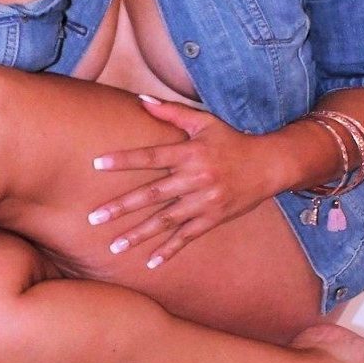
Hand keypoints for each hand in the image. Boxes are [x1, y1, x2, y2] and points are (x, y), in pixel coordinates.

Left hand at [87, 97, 276, 268]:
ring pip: (166, 221)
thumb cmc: (231, 140)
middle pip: (152, 195)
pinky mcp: (213, 219)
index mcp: (190, 153)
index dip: (124, 160)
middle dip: (122, 207)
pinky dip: (169, 251)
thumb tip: (141, 100)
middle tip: (94, 217)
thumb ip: (171, 112)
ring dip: (138, 235)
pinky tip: (149, 263)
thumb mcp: (204, 121)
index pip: (151, 156)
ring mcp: (204, 202)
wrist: (269, 165)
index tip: (97, 164)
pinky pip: (187, 237)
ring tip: (113, 246)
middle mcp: (195, 179)